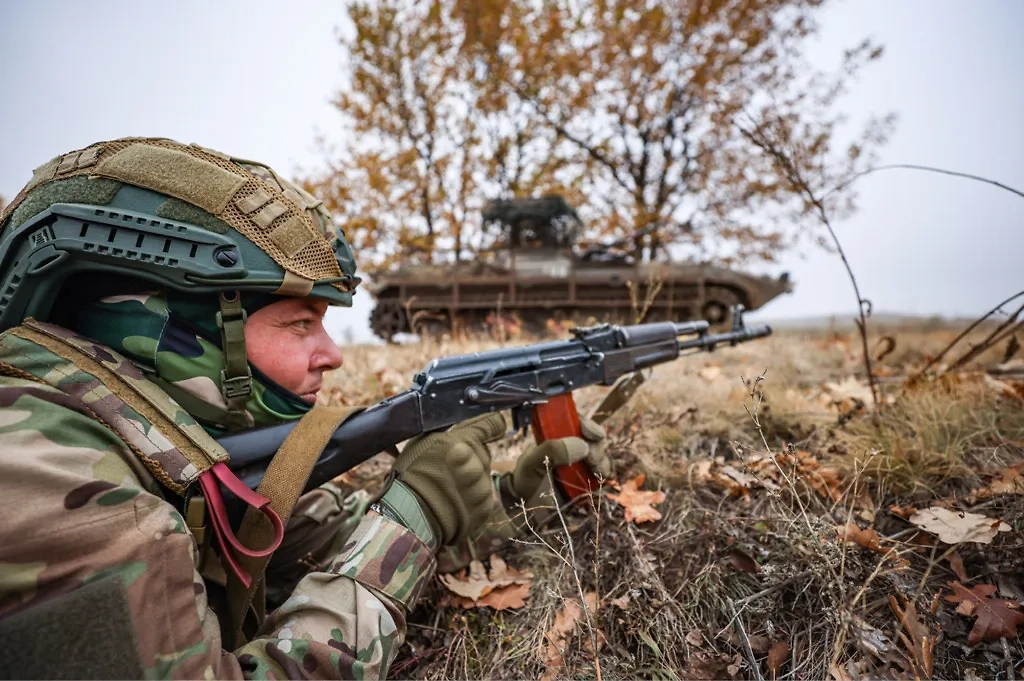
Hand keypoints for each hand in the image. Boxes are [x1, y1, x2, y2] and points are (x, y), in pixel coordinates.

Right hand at [378, 412, 504, 548]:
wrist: (410, 516)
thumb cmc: (412, 475)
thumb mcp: (424, 441)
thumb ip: (449, 431)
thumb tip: (463, 421)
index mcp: (463, 442)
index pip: (492, 424)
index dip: (490, 425)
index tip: (489, 428)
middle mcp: (477, 463)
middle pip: (484, 451)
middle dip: (472, 456)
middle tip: (450, 466)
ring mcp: (483, 487)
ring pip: (484, 475)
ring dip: (472, 478)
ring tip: (449, 486)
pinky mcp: (484, 508)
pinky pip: (484, 497)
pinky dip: (472, 499)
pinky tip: (455, 500)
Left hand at [502, 415, 608, 502]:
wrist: (525, 511)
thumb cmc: (524, 484)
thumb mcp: (531, 464)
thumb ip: (550, 451)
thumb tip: (582, 445)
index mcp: (553, 437)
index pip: (574, 421)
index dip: (586, 424)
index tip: (594, 435)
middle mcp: (568, 447)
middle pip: (591, 437)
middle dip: (596, 447)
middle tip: (592, 461)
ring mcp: (578, 463)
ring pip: (599, 454)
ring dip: (602, 460)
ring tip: (597, 471)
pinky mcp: (585, 480)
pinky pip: (601, 471)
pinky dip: (604, 473)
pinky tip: (601, 478)